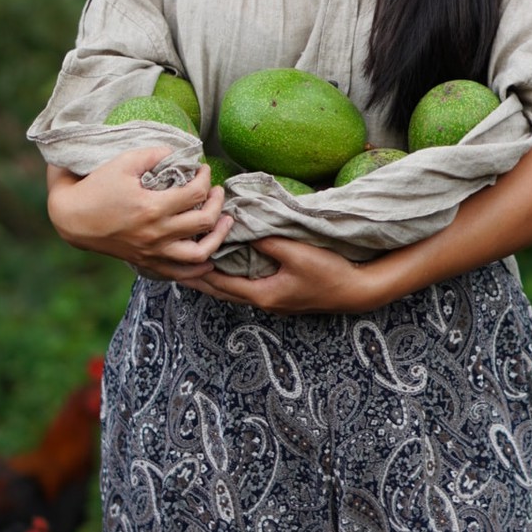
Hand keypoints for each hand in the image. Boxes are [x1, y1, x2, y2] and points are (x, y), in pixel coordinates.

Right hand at [46, 148, 233, 283]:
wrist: (72, 218)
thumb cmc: (97, 186)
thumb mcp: (124, 161)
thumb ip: (155, 154)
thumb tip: (180, 153)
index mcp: (152, 207)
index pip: (195, 192)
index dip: (205, 177)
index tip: (203, 169)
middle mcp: (156, 233)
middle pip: (205, 222)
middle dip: (218, 203)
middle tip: (217, 191)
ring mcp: (152, 252)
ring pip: (200, 254)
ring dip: (218, 237)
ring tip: (224, 222)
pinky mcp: (146, 262)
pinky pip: (180, 273)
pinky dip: (199, 267)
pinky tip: (208, 256)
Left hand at [194, 236, 378, 315]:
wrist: (357, 291)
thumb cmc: (329, 272)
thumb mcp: (296, 252)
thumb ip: (267, 241)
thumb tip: (243, 229)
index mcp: (262, 294)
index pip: (221, 283)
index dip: (200, 270)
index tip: (181, 256)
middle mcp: (264, 302)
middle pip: (223, 292)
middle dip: (199, 280)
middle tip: (174, 268)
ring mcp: (274, 302)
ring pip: (235, 292)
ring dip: (215, 281)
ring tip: (195, 269)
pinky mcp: (282, 297)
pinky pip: (248, 289)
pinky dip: (232, 280)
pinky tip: (230, 271)